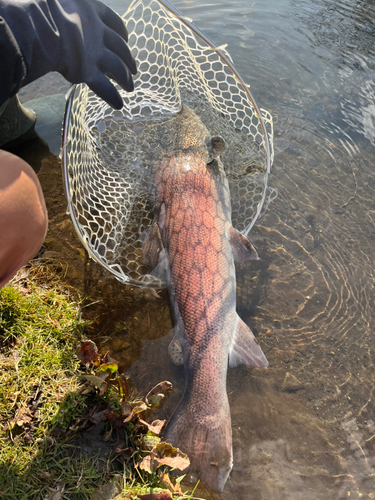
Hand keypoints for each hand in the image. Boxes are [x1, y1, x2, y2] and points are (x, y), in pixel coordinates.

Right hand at [0, 0, 136, 108]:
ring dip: (126, 79)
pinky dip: (112, 97)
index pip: (115, 23)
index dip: (122, 33)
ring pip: (118, 68)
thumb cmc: (40, 5)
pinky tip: (119, 105)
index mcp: (92, 10)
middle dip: (129, 59)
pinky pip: (105, 87)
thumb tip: (62, 11)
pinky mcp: (88, 71)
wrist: (38, 22)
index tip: (126, 39)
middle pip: (121, 47)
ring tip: (130, 87)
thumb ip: (67, 5)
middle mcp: (98, 31)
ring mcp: (95, 53)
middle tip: (134, 69)